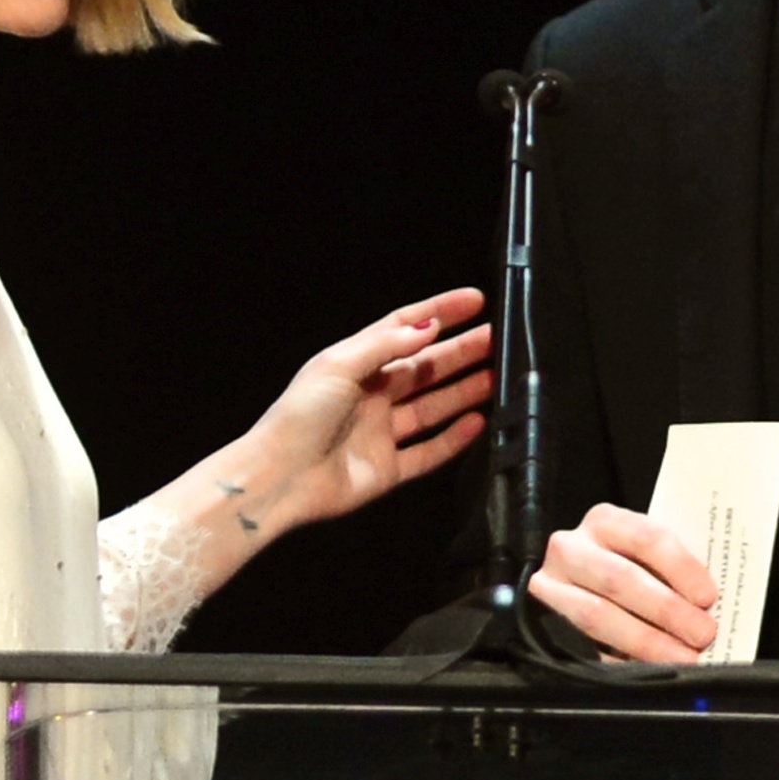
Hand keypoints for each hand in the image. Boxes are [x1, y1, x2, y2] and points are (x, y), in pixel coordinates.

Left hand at [248, 290, 492, 534]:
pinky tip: (478, 422)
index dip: (439, 312)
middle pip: (425, 368)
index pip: (404, 329)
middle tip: (497, 340)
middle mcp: (371, 396)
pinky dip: (453, 439)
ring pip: (432, 408)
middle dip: (461, 352)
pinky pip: (428, 452)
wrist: (281, 477)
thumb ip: (385, 345)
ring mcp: (381, 433)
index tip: (475, 301)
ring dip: (464, 392)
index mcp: (356, 364)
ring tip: (498, 377)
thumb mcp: (338, 365)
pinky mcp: (388, 469)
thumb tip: (428, 328)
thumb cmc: (300, 415)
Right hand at [527, 503, 718, 661]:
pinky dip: (620, 663)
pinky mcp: (540, 621)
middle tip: (702, 634)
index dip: (680, 567)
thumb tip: (711, 606)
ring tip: (681, 658)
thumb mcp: (646, 556)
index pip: (646, 537)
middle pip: (620, 578)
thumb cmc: (627, 568)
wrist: (575, 581)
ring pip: (596, 615)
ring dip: (645, 641)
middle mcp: (571, 548)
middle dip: (666, 609)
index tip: (708, 597)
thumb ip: (673, 570)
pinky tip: (650, 671)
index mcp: (605, 521)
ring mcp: (550, 585)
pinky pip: (582, 647)